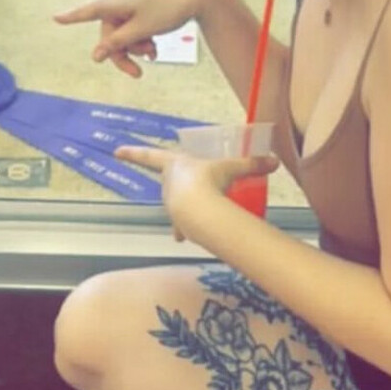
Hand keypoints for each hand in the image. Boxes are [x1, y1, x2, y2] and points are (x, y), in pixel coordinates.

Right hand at [54, 0, 206, 78]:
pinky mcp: (142, 1)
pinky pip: (133, 23)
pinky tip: (155, 44)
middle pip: (109, 32)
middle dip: (123, 52)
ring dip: (135, 46)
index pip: (87, 12)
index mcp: (114, 1)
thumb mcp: (141, 30)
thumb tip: (95, 56)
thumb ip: (117, 43)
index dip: (71, 17)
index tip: (55, 18)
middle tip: (137, 73)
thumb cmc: (168, 7)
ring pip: (123, 30)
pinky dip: (141, 36)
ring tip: (154, 53)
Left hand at [114, 143, 276, 240]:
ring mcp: (171, 203)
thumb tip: (275, 161)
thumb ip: (252, 164)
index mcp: (174, 163)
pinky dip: (184, 228)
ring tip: (198, 207)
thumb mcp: (231, 168)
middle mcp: (168, 183)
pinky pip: (180, 223)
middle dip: (178, 182)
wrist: (199, 209)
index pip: (148, 155)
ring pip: (175, 202)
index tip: (115, 151)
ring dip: (183, 204)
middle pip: (168, 180)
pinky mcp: (177, 221)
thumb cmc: (208, 181)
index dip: (133, 152)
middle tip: (192, 181)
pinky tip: (184, 238)